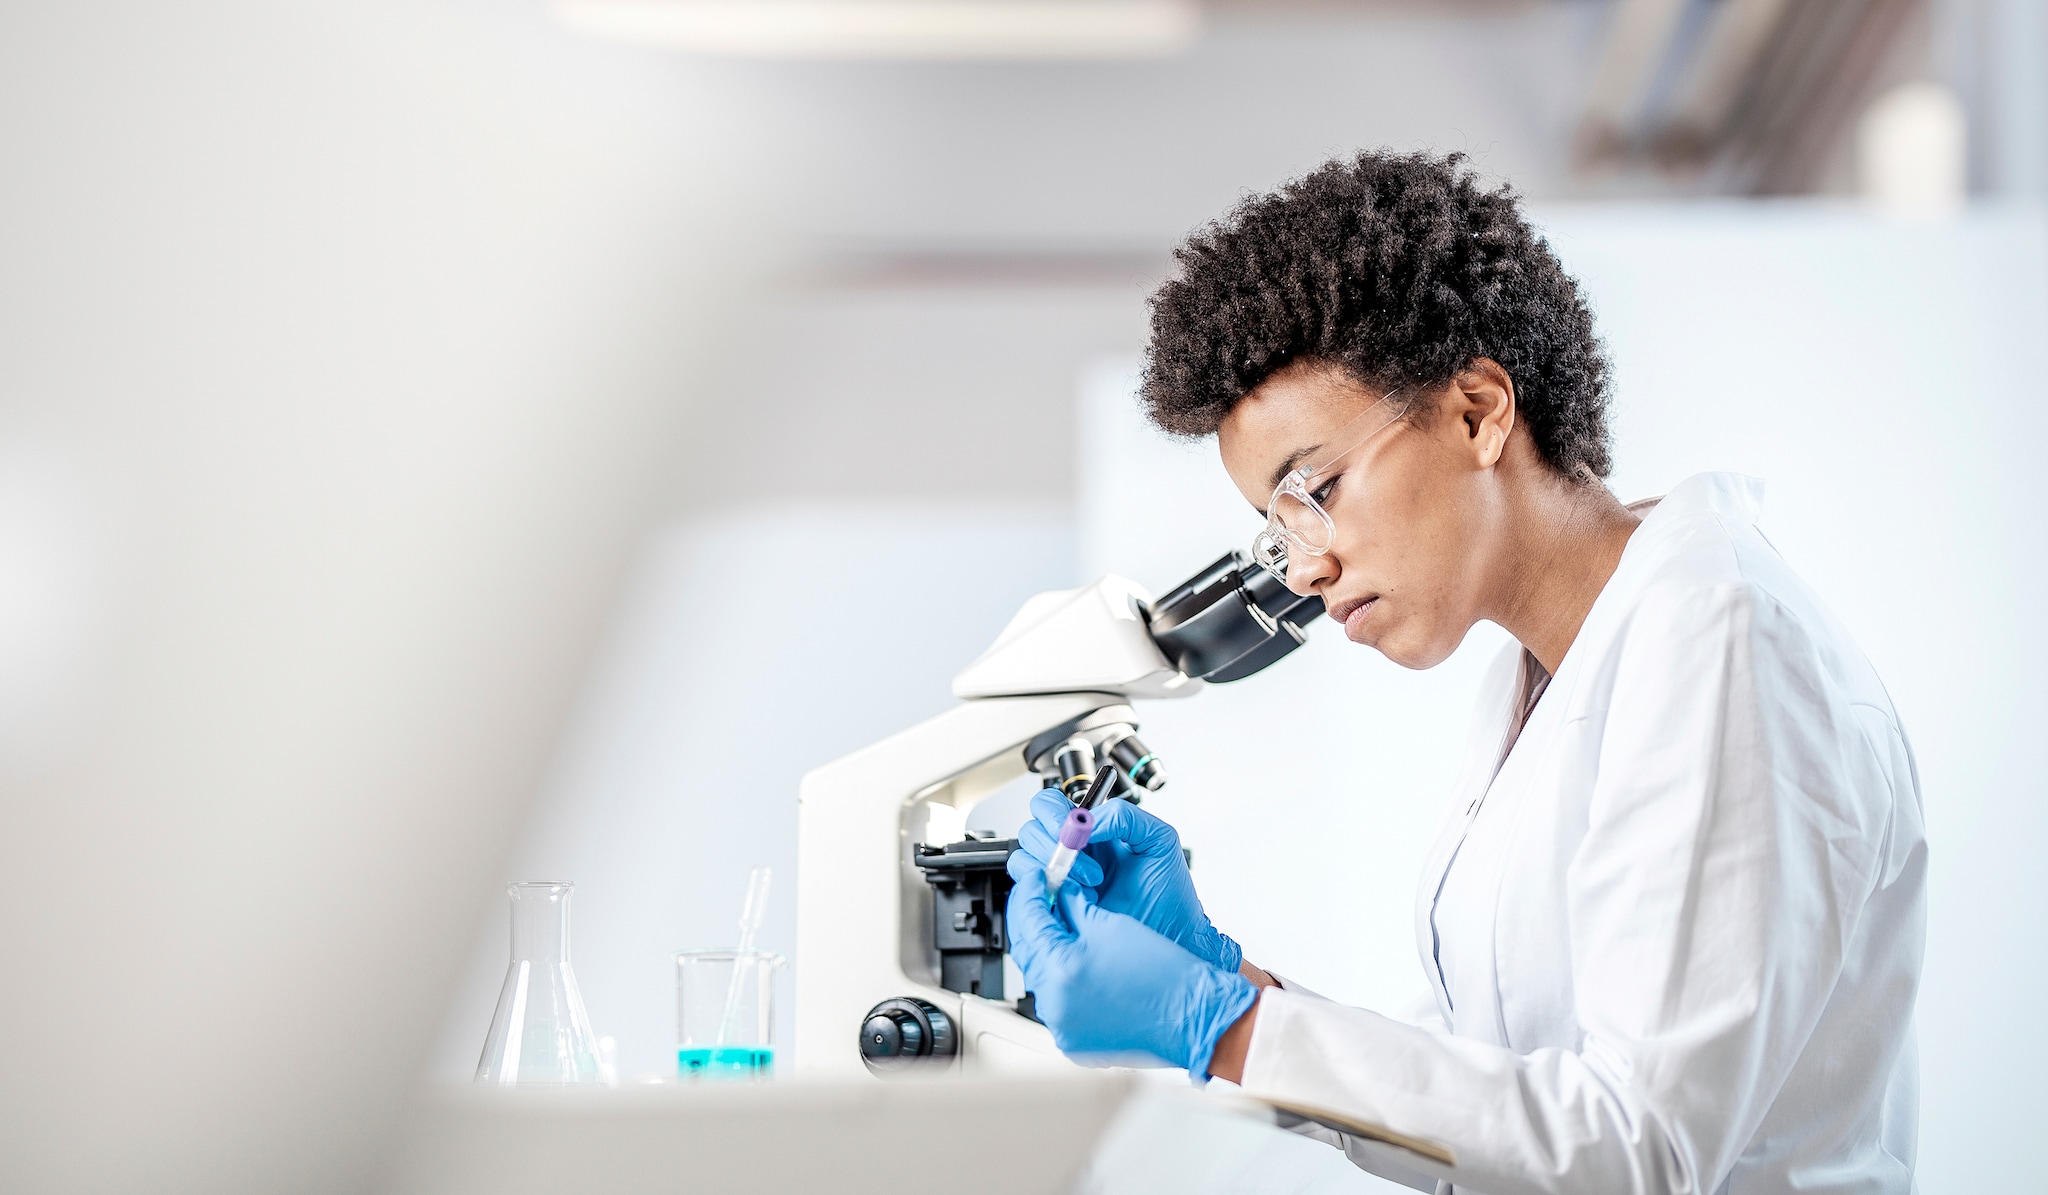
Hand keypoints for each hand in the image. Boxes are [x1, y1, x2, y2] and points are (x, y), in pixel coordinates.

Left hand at [1005, 849, 1255, 1076]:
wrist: (1192, 1016)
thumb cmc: (1164, 974)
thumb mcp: (1111, 924)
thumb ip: (1072, 906)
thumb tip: (1055, 893)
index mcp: (1061, 968)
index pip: (1028, 918)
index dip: (1030, 891)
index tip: (1038, 878)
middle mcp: (1055, 1003)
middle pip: (1027, 949)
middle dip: (1034, 921)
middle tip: (1046, 900)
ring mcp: (1062, 1027)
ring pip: (1039, 976)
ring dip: (1046, 951)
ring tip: (1064, 931)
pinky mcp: (1073, 1041)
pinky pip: (1055, 1003)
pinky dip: (1060, 981)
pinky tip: (1074, 964)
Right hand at [1015, 789, 1241, 972]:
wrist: (1172, 936)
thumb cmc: (1169, 894)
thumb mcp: (1157, 840)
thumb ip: (1125, 817)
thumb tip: (1087, 821)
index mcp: (1091, 831)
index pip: (1050, 805)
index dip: (1051, 813)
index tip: (1070, 830)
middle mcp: (1070, 853)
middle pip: (1030, 830)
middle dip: (1053, 846)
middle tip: (1086, 866)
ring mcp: (1060, 882)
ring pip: (1024, 861)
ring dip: (1053, 871)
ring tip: (1091, 886)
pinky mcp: (1054, 909)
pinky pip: (1028, 894)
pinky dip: (1045, 893)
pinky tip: (1075, 901)